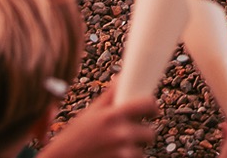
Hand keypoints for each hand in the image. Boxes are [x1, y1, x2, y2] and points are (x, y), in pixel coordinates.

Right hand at [40, 86, 158, 157]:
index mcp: (113, 114)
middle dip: (142, 134)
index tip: (152, 110)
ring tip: (116, 147)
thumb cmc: (73, 137)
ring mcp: (122, 151)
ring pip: (142, 150)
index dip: (152, 107)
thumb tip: (123, 76)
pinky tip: (113, 155)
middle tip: (130, 134)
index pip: (147, 104)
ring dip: (134, 149)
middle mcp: (121, 133)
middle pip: (150, 133)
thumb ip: (110, 96)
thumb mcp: (90, 112)